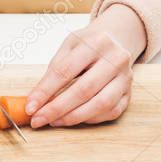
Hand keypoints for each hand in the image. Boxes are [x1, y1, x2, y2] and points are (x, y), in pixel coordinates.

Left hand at [25, 5, 145, 127]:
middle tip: (38, 119)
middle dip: (57, 109)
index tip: (31, 107)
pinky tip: (73, 118)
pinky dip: (89, 119)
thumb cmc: (89, 44)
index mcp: (97, 42)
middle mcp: (116, 59)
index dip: (45, 91)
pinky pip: (110, 112)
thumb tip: (36, 99)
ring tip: (53, 121)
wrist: (117, 40)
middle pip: (84, 90)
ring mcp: (126, 78)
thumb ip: (54, 70)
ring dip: (73, 117)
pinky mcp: (129, 93)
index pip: (65, 71)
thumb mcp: (69, 46)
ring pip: (100, 104)